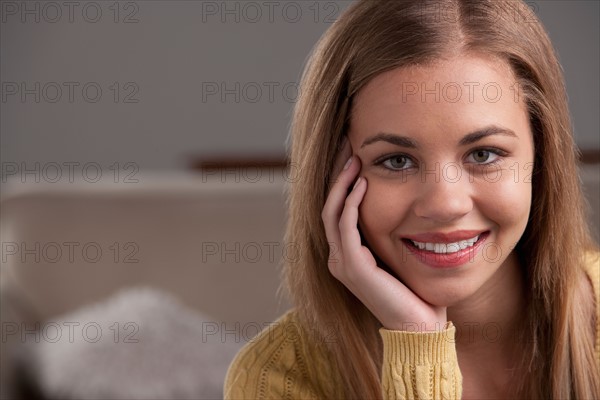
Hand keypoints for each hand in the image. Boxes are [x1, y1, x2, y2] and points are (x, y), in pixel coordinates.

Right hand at [321, 137, 446, 330]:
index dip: (341, 180)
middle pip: (328, 205)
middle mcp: (337, 257)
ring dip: (342, 183)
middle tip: (345, 144)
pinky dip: (352, 203)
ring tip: (353, 158)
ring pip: (331, 212)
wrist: (420, 325)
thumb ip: (390, 232)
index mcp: (346, 253)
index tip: (352, 153)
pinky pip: (345, 227)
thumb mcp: (399, 253)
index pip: (336, 209)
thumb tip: (402, 202)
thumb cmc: (415, 290)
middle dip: (336, 174)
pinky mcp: (351, 266)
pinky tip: (364, 184)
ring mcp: (341, 262)